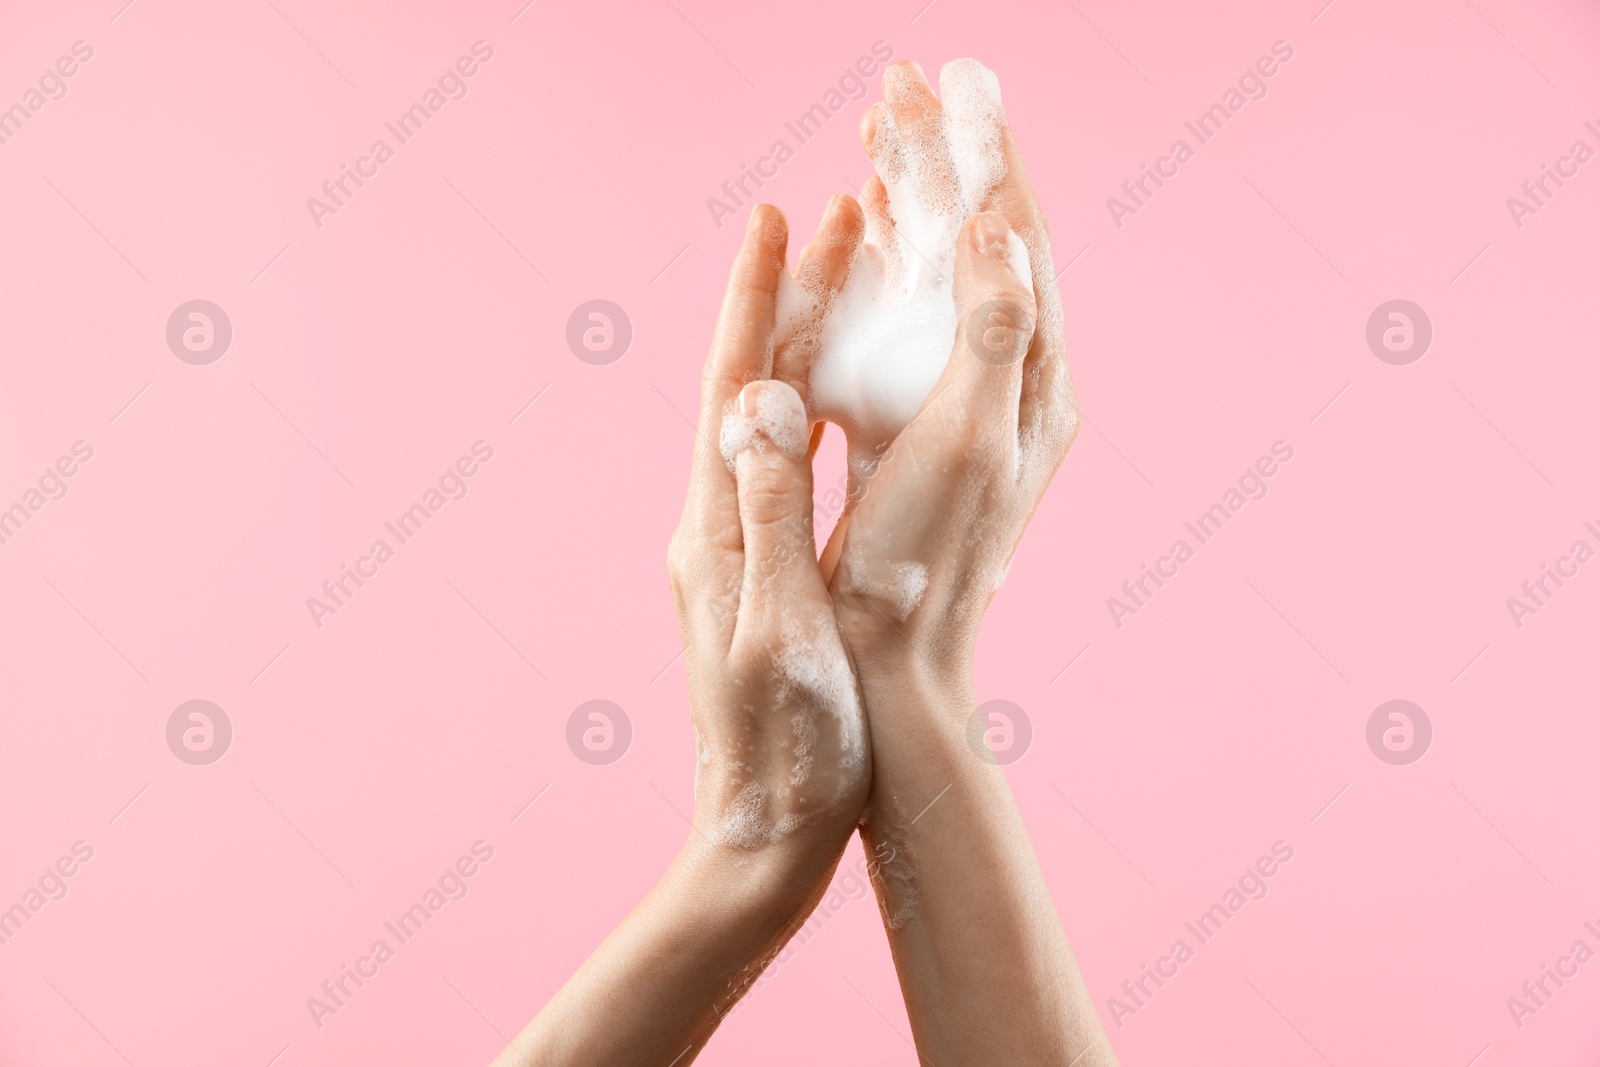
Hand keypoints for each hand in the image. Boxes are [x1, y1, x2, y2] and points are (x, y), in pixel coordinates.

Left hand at [667, 202, 871, 917]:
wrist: (767, 834)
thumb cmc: (788, 748)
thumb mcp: (781, 631)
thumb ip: (771, 515)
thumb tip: (755, 400)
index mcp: (718, 531)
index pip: (729, 389)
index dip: (754, 302)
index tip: (777, 218)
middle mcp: (714, 527)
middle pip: (747, 388)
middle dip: (789, 302)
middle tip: (834, 223)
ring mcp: (733, 551)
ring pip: (766, 423)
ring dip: (803, 347)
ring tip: (848, 285)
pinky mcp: (759, 578)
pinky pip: (781, 470)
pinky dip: (810, 415)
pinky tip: (836, 399)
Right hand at [814, 59, 1078, 673]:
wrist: (894, 655)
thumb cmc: (924, 560)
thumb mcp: (968, 441)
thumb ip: (992, 330)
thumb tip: (997, 224)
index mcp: (1039, 379)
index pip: (1021, 238)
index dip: (985, 153)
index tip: (952, 77)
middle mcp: (1017, 380)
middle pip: (987, 241)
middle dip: (945, 158)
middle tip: (900, 82)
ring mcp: (972, 397)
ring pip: (949, 273)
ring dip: (917, 200)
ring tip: (880, 135)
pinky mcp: (927, 418)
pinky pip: (916, 319)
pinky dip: (892, 262)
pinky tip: (863, 231)